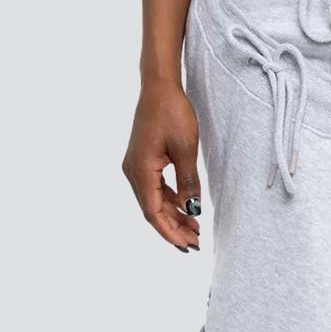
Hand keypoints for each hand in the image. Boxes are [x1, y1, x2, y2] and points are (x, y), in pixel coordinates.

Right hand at [122, 79, 201, 251]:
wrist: (160, 86)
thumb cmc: (172, 112)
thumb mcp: (186, 149)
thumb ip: (188, 182)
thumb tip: (192, 210)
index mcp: (141, 171)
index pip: (153, 212)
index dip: (169, 232)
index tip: (187, 246)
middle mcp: (133, 172)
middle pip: (152, 210)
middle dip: (173, 228)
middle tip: (196, 242)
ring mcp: (137, 167)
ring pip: (154, 201)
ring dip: (173, 216)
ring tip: (195, 229)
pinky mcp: (143, 161)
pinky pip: (156, 189)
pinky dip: (171, 201)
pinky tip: (186, 208)